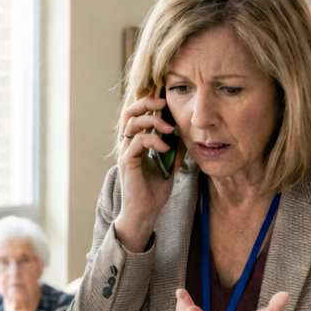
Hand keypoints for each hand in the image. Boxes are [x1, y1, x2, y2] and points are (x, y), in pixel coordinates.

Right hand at [111, 94, 177, 252]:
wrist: (145, 213)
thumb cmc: (154, 192)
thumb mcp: (170, 166)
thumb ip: (175, 150)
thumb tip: (185, 134)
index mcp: (136, 143)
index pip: (138, 115)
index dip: (148, 102)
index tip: (164, 97)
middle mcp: (128, 145)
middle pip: (129, 112)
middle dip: (146, 102)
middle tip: (162, 101)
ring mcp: (125, 152)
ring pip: (132, 123)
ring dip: (153, 121)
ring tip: (170, 129)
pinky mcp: (127, 162)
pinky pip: (137, 141)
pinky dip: (153, 140)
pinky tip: (165, 148)